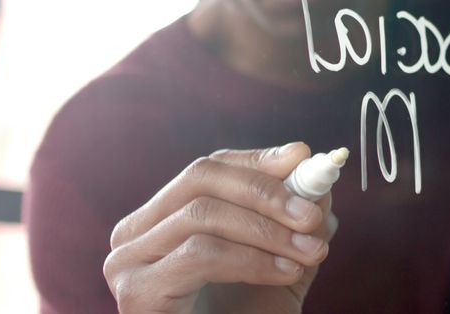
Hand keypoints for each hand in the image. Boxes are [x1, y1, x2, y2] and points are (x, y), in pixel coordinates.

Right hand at [103, 142, 337, 312]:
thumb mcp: (278, 266)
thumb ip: (295, 226)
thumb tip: (321, 183)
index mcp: (162, 220)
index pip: (208, 169)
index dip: (256, 160)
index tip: (302, 158)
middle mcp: (134, 234)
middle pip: (201, 179)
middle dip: (266, 191)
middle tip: (312, 214)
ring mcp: (128, 262)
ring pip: (203, 215)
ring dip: (268, 230)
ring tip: (309, 251)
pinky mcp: (137, 292)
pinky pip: (200, 255)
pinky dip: (252, 259)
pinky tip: (287, 273)